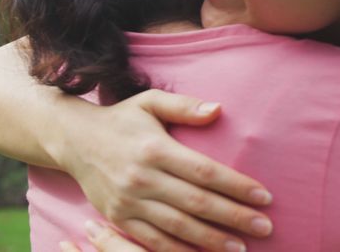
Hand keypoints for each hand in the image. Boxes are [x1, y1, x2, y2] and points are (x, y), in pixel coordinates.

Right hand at [59, 89, 272, 251]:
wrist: (74, 140)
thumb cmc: (122, 119)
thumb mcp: (150, 102)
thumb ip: (185, 106)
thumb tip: (219, 110)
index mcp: (155, 149)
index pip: (204, 172)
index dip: (236, 186)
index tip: (264, 197)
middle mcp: (141, 178)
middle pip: (196, 203)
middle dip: (234, 217)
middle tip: (265, 227)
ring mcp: (128, 202)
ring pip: (177, 227)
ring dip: (212, 240)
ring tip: (241, 247)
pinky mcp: (118, 218)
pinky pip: (153, 240)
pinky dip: (179, 251)